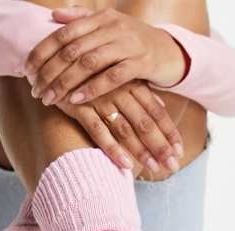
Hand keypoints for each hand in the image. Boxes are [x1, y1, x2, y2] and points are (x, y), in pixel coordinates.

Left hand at [26, 7, 185, 105]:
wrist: (170, 51)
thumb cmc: (133, 43)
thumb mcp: (108, 27)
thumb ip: (81, 20)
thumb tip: (53, 16)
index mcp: (100, 18)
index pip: (63, 33)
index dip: (42, 51)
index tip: (26, 70)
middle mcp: (112, 28)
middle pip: (72, 50)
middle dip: (50, 72)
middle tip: (35, 91)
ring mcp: (127, 44)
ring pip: (88, 63)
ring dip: (65, 83)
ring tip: (50, 99)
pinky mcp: (140, 63)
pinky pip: (112, 77)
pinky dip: (92, 89)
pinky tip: (76, 100)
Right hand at [56, 81, 182, 173]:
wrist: (54, 57)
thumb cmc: (91, 72)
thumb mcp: (119, 77)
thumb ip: (140, 92)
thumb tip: (161, 105)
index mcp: (132, 83)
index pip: (157, 112)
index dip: (169, 132)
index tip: (180, 152)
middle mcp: (120, 91)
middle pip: (145, 123)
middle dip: (161, 146)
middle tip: (173, 166)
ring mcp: (100, 99)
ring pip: (126, 129)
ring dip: (141, 150)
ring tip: (154, 168)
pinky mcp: (80, 107)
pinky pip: (98, 131)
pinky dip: (113, 148)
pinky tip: (125, 164)